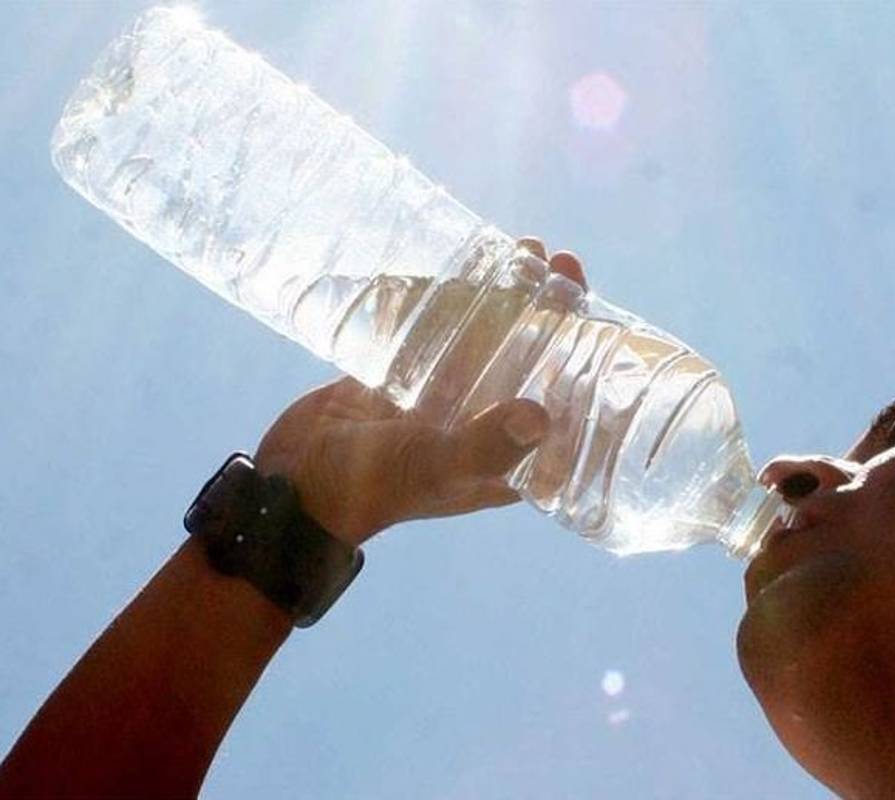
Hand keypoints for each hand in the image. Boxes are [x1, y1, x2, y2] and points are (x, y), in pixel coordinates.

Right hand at [255, 239, 587, 546]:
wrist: (294, 482)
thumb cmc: (372, 487)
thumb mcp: (434, 467)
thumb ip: (484, 445)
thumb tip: (541, 415)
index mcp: (509, 456)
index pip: (564, 400)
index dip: (586, 355)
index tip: (594, 310)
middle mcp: (485, 423)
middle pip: (533, 356)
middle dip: (550, 308)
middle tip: (557, 260)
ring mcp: (447, 398)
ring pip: (490, 336)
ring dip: (509, 294)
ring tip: (523, 248)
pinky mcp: (408, 377)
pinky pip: (442, 332)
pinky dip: (455, 300)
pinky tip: (466, 262)